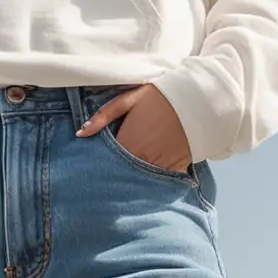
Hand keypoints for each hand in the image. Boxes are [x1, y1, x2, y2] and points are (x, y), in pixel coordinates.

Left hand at [76, 84, 191, 171]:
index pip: (105, 162)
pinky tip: (143, 177)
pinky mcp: (173, 171)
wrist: (196, 101)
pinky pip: (156, 181)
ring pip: (138, 180)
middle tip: (102, 179)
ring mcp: (159, 168)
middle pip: (120, 174)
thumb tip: (80, 133)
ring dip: (130, 179)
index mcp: (127, 143)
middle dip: (112, 174)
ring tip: (121, 180)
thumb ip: (102, 116)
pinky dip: (149, 180)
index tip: (91, 168)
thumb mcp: (128, 99)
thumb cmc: (159, 97)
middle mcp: (142, 160)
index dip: (99, 163)